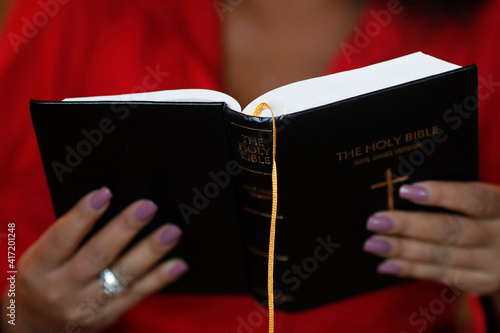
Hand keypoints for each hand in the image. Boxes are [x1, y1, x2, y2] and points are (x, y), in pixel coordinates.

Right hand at [1, 187, 186, 332]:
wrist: (36, 324)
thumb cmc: (44, 275)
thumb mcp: (41, 255)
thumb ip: (69, 233)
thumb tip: (109, 198)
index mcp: (39, 267)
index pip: (62, 238)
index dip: (83, 215)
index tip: (105, 192)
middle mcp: (62, 288)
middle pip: (98, 255)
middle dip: (125, 228)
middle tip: (148, 206)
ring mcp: (86, 305)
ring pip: (122, 275)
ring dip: (150, 251)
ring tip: (171, 232)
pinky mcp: (107, 316)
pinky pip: (137, 294)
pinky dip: (159, 278)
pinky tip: (177, 264)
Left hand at [363, 181, 499, 294]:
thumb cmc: (491, 215)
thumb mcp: (488, 202)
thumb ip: (458, 196)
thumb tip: (405, 191)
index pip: (474, 199)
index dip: (442, 194)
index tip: (406, 190)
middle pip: (451, 230)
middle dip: (409, 226)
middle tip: (375, 221)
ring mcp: (493, 264)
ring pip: (442, 256)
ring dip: (403, 250)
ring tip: (373, 243)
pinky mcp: (481, 282)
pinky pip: (442, 276)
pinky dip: (411, 270)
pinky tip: (386, 265)